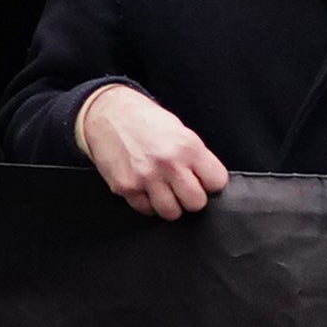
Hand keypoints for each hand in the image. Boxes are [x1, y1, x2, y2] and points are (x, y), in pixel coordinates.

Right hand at [76, 82, 228, 219]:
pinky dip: (148, 203)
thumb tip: (208, 182)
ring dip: (170, 204)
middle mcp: (169, 163)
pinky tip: (146, 188)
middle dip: (191, 197)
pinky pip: (146, 210)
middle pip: (196, 203)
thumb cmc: (146, 121)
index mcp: (188, 146)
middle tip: (182, 188)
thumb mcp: (179, 130)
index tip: (203, 181)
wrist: (109, 113)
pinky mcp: (126, 187)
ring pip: (172, 213)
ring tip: (164, 190)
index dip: (211, 183)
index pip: (217, 182)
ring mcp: (146, 178)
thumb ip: (195, 157)